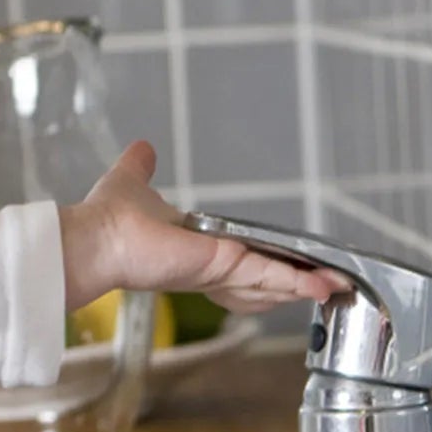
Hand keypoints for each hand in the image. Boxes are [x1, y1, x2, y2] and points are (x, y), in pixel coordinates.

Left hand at [60, 141, 349, 313]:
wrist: (95, 238)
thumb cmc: (107, 220)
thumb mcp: (131, 182)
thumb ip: (142, 167)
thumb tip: (143, 147)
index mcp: (195, 249)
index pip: (238, 263)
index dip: (266, 266)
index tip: (291, 265)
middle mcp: (208, 266)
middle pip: (261, 280)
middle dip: (295, 282)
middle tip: (329, 281)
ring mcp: (216, 271)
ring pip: (270, 283)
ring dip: (303, 284)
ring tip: (336, 285)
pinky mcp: (220, 268)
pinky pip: (267, 277)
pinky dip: (296, 282)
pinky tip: (323, 285)